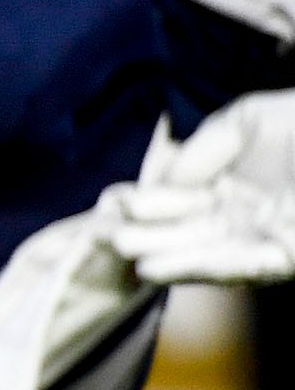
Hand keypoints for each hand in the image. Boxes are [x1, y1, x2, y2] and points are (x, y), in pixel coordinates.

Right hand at [112, 93, 294, 286]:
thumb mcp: (243, 120)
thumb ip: (201, 149)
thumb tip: (160, 183)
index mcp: (229, 189)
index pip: (178, 204)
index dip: (148, 205)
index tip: (118, 203)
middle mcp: (244, 220)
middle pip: (189, 236)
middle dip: (151, 238)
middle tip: (112, 240)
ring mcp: (267, 240)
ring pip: (213, 258)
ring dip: (174, 261)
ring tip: (136, 260)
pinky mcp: (290, 255)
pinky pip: (248, 267)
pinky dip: (209, 268)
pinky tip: (173, 266)